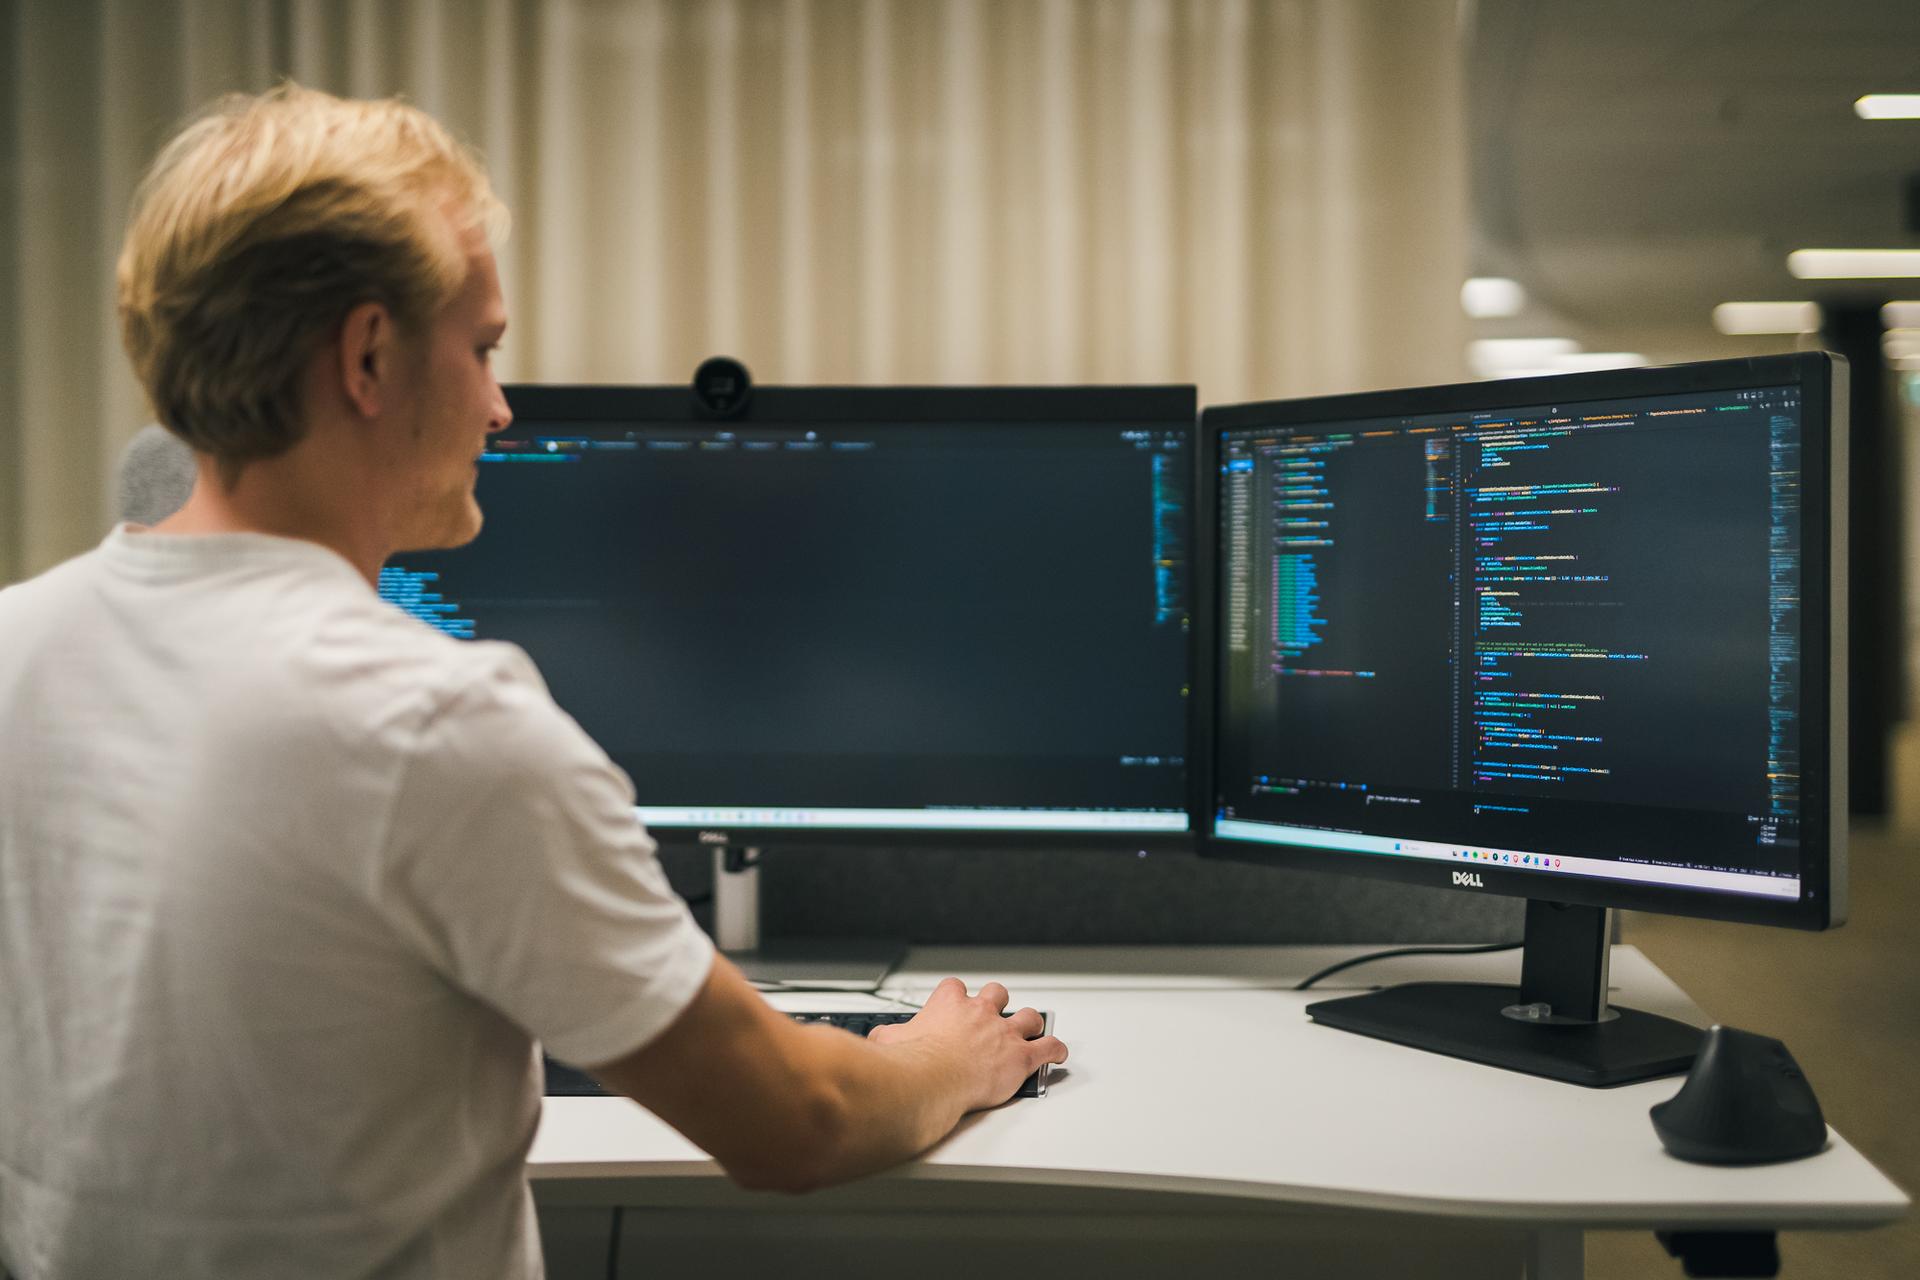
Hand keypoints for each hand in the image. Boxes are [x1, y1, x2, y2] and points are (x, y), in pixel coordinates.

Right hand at [868, 977, 1067, 1109]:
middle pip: (997, 994)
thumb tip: (870, 1041)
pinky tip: (1057, 1055)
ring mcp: (1003, 1033)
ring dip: (1030, 1022)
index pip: (955, 988)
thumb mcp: (886, 1042)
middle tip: (995, 1014)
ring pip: (1028, 1017)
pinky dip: (1055, 1050)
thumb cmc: (913, 1062)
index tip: (954, 1005)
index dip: (956, 997)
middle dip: (998, 1002)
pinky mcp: (1020, 1057)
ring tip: (1031, 1029)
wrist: (934, 1080)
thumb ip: (884, 1036)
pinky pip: (1048, 1048)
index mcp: (949, 1005)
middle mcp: (980, 1013)